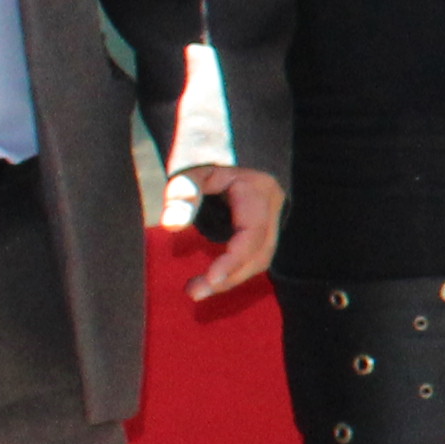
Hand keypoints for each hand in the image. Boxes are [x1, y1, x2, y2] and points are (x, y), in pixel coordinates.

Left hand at [164, 165, 283, 301]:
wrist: (227, 151)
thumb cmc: (204, 161)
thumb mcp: (190, 173)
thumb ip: (182, 195)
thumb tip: (171, 226)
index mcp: (258, 192)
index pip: (252, 233)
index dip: (234, 260)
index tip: (209, 280)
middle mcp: (273, 209)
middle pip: (260, 253)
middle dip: (230, 276)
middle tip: (194, 292)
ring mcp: (272, 221)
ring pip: (260, 260)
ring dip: (230, 279)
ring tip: (196, 290)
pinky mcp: (264, 231)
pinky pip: (254, 257)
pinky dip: (233, 272)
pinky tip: (210, 279)